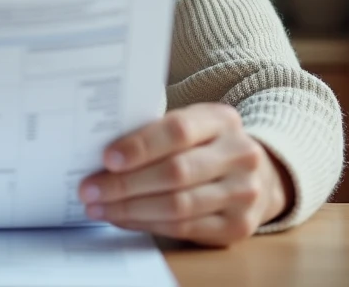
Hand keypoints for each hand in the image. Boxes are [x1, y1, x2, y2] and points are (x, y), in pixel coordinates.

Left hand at [78, 103, 290, 245]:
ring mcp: (243, 193)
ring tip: (99, 207)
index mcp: (222, 120)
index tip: (106, 158)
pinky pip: (184, 229)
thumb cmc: (206, 146)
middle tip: (90, 188)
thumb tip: (102, 154)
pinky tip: (122, 218)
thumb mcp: (193, 125)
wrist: (257, 177)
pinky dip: (147, 224)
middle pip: (176, 172)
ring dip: (130, 209)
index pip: (178, 130)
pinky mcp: (238, 226)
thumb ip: (157, 132)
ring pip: (178, 205)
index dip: (140, 146)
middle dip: (125, 183)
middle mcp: (240, 155)